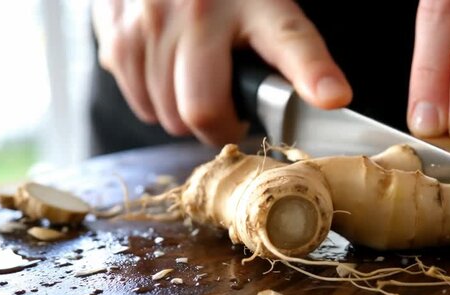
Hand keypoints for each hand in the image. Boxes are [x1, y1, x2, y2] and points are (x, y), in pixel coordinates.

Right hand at [92, 0, 351, 145]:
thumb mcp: (264, 7)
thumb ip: (291, 48)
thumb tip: (332, 97)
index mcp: (254, 2)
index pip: (290, 40)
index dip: (312, 74)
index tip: (333, 97)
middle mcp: (197, 10)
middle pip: (201, 111)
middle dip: (218, 127)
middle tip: (228, 114)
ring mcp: (150, 21)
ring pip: (165, 114)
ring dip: (183, 115)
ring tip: (196, 88)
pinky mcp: (116, 31)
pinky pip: (137, 97)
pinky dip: (154, 100)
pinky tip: (166, 75)